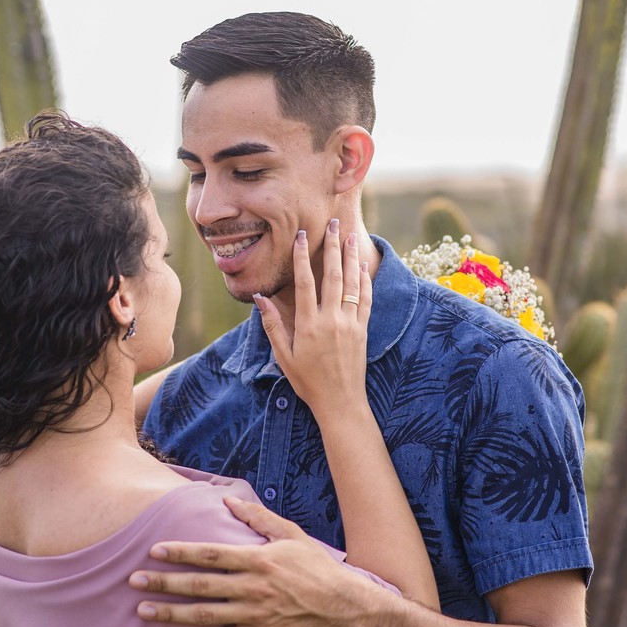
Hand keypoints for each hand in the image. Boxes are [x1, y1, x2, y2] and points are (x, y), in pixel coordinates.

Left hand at [130, 496, 388, 626]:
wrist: (347, 613)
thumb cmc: (319, 571)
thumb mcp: (293, 537)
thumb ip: (259, 519)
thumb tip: (229, 499)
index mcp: (259, 561)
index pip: (210, 554)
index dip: (180, 552)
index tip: (155, 550)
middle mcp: (253, 589)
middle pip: (199, 586)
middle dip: (163, 582)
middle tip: (134, 579)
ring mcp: (255, 617)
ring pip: (204, 616)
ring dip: (170, 613)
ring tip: (143, 610)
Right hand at [255, 220, 371, 413]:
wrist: (340, 402)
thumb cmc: (307, 381)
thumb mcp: (283, 356)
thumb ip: (273, 325)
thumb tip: (260, 298)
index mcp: (308, 325)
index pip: (305, 283)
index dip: (302, 256)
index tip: (300, 236)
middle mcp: (331, 320)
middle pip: (333, 276)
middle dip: (333, 247)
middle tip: (334, 224)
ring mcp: (350, 324)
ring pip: (353, 284)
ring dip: (351, 258)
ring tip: (350, 236)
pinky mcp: (363, 330)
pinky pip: (366, 300)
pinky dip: (365, 281)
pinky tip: (363, 266)